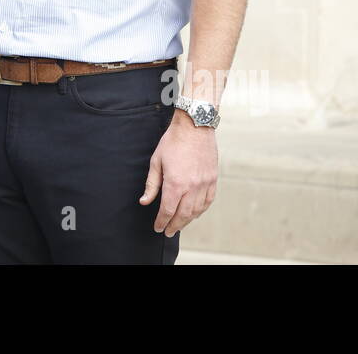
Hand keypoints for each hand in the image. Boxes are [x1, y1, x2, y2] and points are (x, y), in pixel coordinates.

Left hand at [138, 110, 218, 236]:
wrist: (195, 126)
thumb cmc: (173, 142)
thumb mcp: (156, 161)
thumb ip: (151, 184)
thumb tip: (144, 201)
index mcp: (176, 183)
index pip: (168, 210)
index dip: (162, 222)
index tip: (158, 227)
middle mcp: (192, 187)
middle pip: (183, 215)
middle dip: (174, 225)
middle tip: (167, 232)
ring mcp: (205, 184)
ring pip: (197, 210)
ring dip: (187, 220)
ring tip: (179, 224)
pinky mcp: (213, 179)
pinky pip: (208, 201)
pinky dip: (201, 210)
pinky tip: (195, 213)